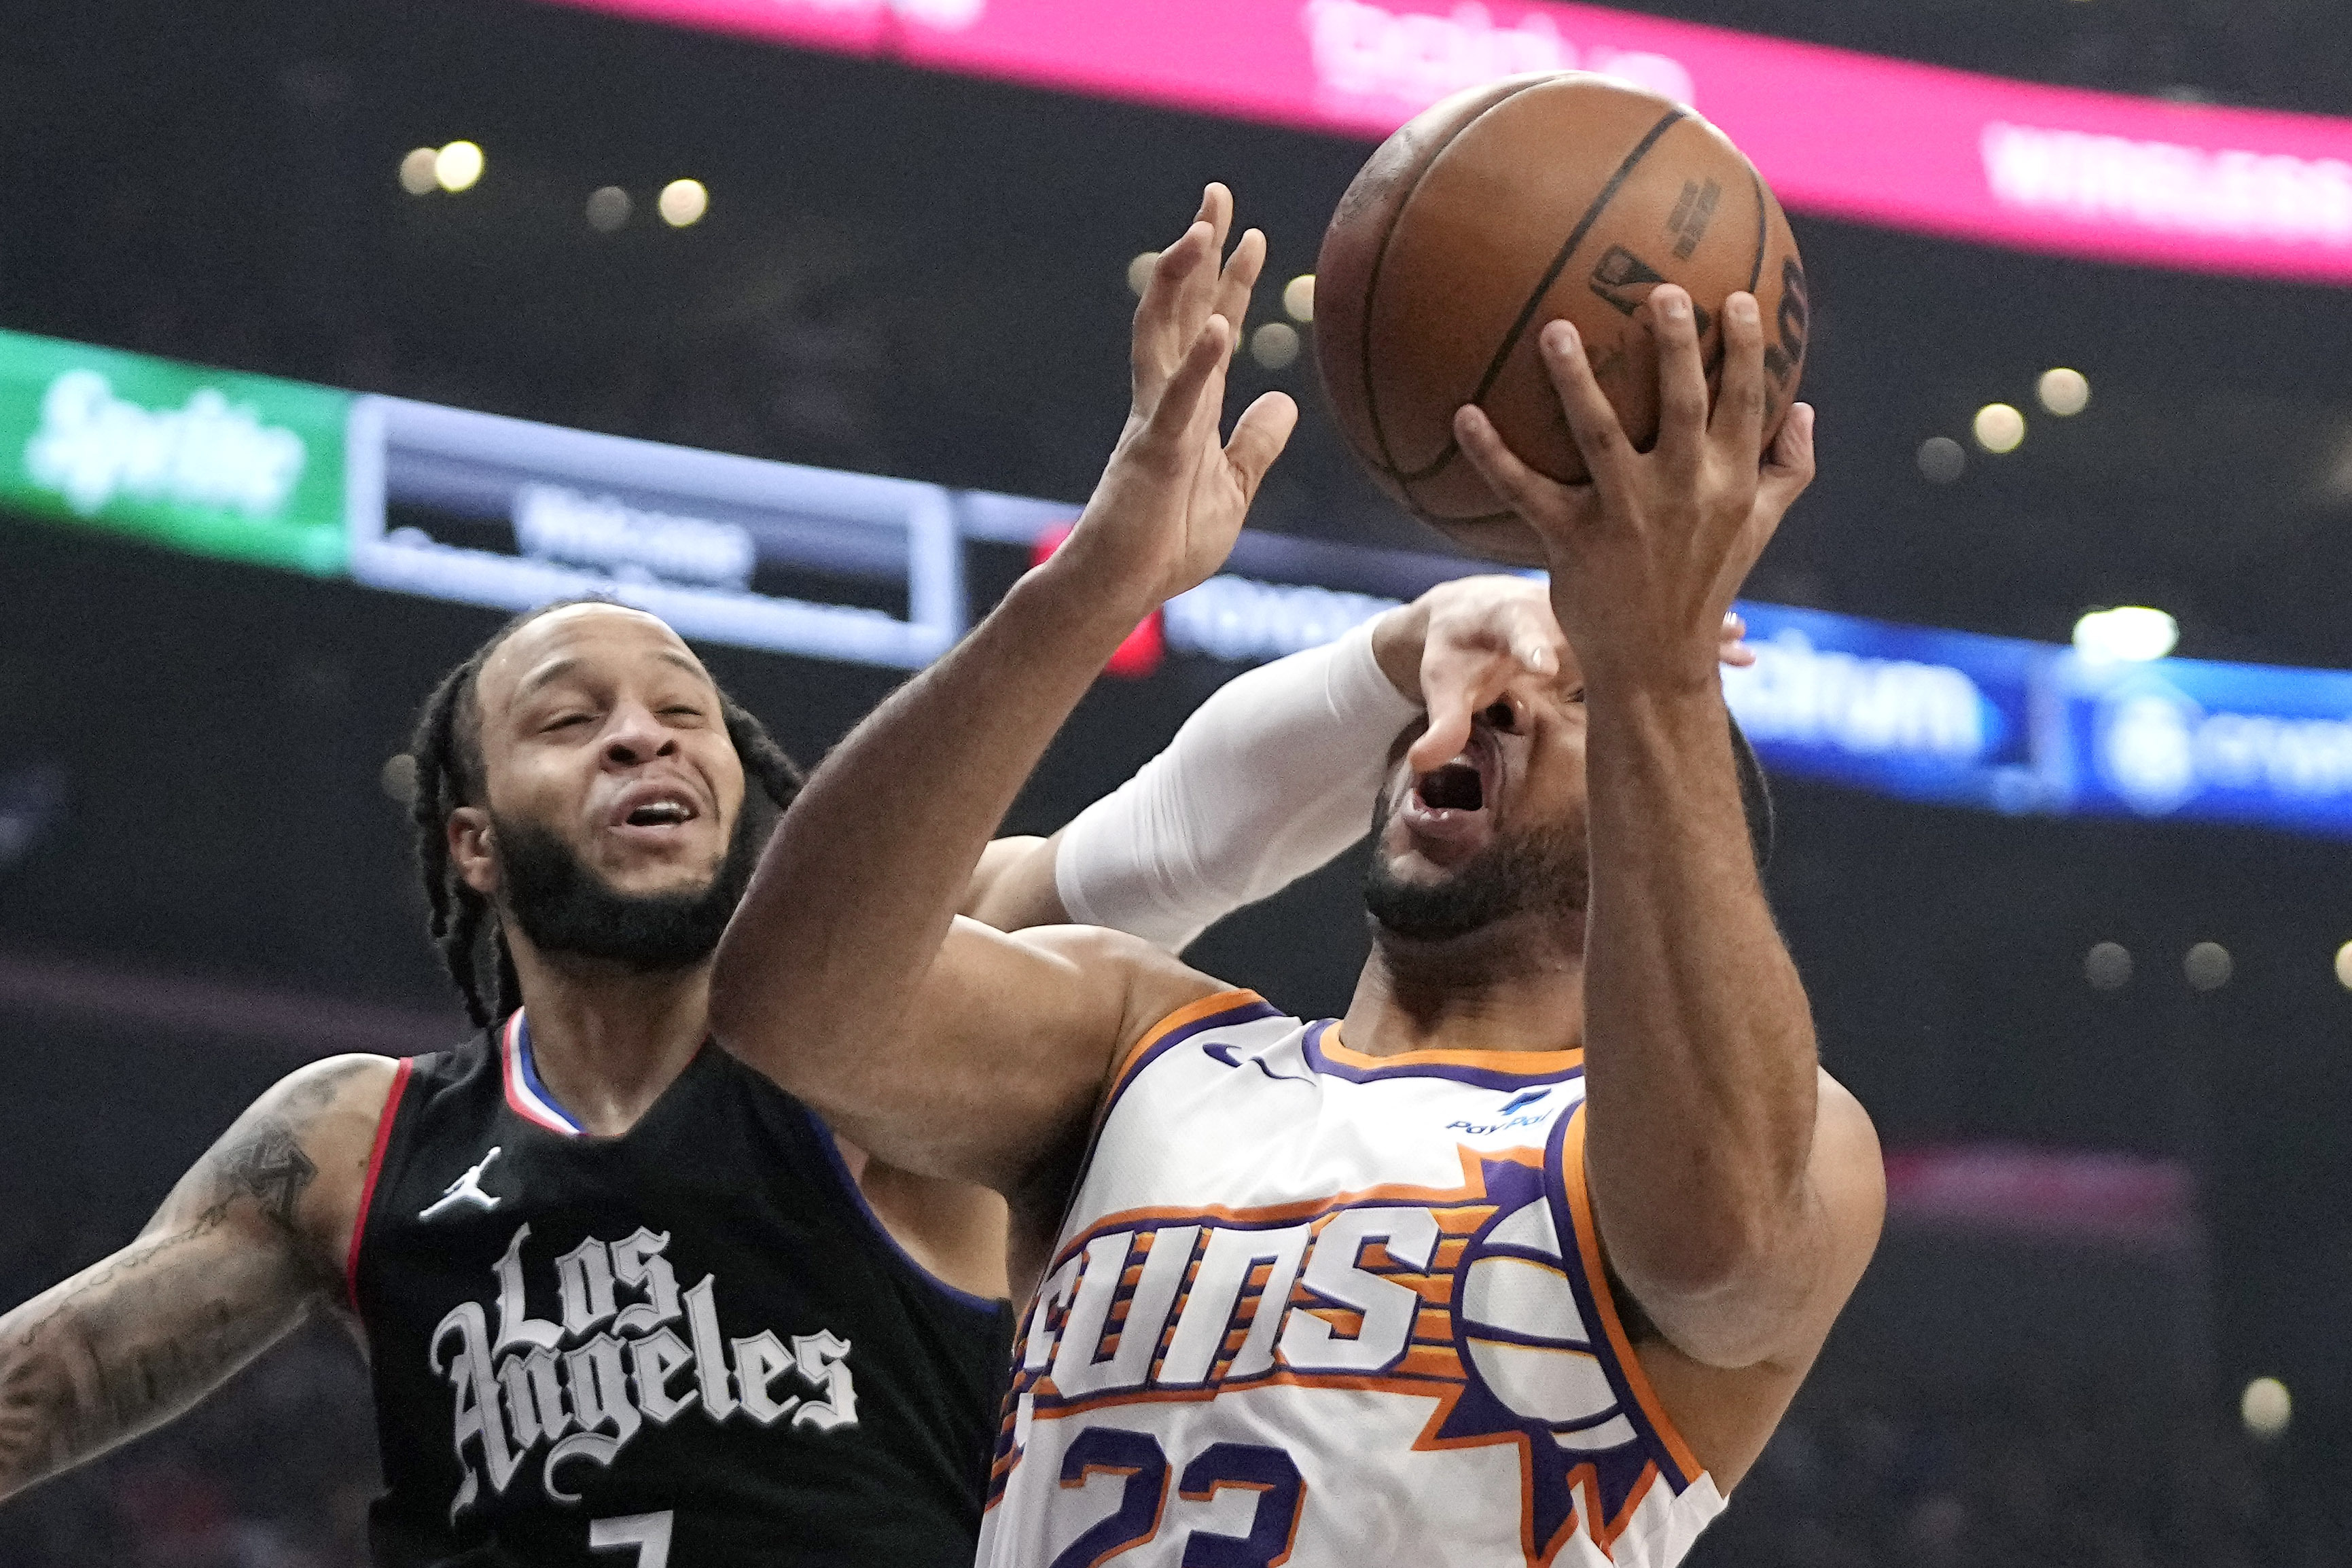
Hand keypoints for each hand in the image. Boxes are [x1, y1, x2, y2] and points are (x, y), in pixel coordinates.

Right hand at [1054, 184, 1297, 617]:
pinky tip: (1218, 325)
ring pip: (1164, 336)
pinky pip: (1179, 401)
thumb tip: (1285, 401)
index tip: (1253, 235)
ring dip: (1182, 282)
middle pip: (1180, 310)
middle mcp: (1165, 401)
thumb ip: (1255, 445)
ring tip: (1200, 231)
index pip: (1213, 331)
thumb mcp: (1232, 489)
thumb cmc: (1165, 546)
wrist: (1120, 590)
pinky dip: (1199, 363)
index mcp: (1188, 408)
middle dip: (1199, 253)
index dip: (1232, 283)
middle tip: (1216, 195)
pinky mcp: (1153, 455)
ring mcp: (1155, 422)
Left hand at [1377, 576, 1753, 769]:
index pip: (1516, 631)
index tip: (1548, 667)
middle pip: (1598, 609)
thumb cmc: (1452, 653)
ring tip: (1740, 639)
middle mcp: (1552, 600)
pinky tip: (1745, 649)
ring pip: (1641, 607)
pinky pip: (1658, 618)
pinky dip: (1697, 631)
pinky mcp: (1610, 612)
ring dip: (1688, 625)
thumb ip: (1440, 724)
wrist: (1467, 610)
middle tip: (1684, 642)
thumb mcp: (1441, 684)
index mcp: (1503, 616)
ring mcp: (1588, 601)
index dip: (1531, 647)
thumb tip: (1424, 765)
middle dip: (1638, 625)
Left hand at [1452, 285, 1813, 695]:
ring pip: (1599, 436)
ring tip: (1555, 329)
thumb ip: (1787, 469)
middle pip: (1683, 405)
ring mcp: (1625, 515)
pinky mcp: (1572, 540)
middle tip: (1661, 289)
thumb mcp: (1758, 529)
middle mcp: (1681, 492)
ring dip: (1575, 381)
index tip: (1739, 300)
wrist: (1656, 664)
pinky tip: (1462, 414)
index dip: (1748, 350)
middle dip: (1677, 346)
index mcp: (1729, 482)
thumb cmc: (1706, 584)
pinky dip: (1492, 454)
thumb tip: (1806, 408)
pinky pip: (1525, 489)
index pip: (1746, 403)